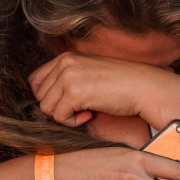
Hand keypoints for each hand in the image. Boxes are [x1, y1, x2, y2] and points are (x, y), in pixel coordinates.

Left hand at [29, 52, 157, 126]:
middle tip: (80, 108)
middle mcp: (64, 63)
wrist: (144, 87)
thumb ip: (65, 79)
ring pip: (46, 107)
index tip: (66, 102)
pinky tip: (90, 114)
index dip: (47, 96)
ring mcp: (69, 77)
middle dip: (57, 107)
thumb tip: (43, 100)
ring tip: (85, 111)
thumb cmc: (118, 85)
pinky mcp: (75, 92)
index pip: (35, 80)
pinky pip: (59, 117)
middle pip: (40, 96)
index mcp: (65, 57)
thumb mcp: (87, 73)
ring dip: (64, 116)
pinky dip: (73, 122)